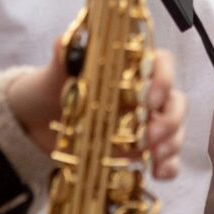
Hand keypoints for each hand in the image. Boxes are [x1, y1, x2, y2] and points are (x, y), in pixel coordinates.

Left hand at [10, 40, 186, 178]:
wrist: (37, 120)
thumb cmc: (52, 88)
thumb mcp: (56, 72)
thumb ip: (65, 55)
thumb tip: (69, 40)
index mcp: (132, 69)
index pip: (163, 64)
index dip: (164, 79)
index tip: (149, 100)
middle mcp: (145, 94)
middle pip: (176, 101)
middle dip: (170, 120)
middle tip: (149, 138)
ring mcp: (145, 124)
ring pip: (175, 130)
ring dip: (170, 145)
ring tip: (152, 159)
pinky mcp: (139, 151)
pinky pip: (166, 158)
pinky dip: (168, 166)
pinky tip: (158, 173)